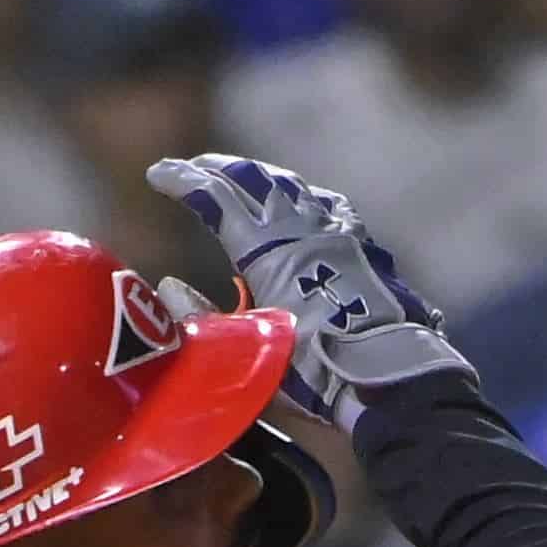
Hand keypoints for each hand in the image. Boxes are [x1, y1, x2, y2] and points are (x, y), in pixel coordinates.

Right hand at [147, 151, 470, 417]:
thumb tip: (170, 286)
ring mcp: (336, 230)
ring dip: (257, 177)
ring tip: (238, 178)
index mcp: (268, 250)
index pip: (216, 198)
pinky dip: (299, 195)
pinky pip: (324, 203)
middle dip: (216, 169)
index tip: (157, 175)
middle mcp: (301, 227)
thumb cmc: (316, 373)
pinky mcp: (361, 243)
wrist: (389, 377)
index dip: (183, 181)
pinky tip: (299, 200)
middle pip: (253, 180)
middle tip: (191, 169)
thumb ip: (203, 317)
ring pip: (290, 185)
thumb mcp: (249, 350)